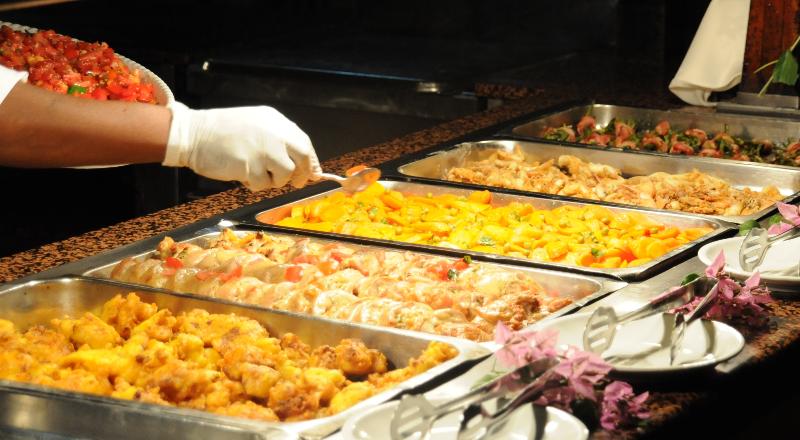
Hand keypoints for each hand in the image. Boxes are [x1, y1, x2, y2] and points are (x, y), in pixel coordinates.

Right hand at [164, 102, 321, 190]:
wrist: (192, 134)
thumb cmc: (222, 131)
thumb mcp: (256, 125)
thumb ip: (280, 141)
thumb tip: (307, 165)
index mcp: (276, 121)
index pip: (304, 143)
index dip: (311, 161)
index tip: (312, 173)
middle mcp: (274, 133)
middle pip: (303, 158)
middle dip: (301, 174)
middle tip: (295, 182)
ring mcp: (263, 149)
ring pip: (285, 174)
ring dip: (274, 180)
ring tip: (256, 172)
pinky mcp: (251, 166)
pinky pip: (263, 184)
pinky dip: (255, 184)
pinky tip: (243, 174)